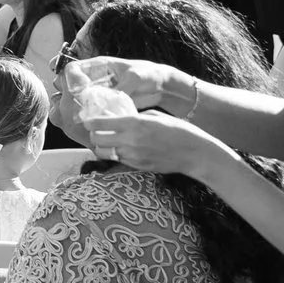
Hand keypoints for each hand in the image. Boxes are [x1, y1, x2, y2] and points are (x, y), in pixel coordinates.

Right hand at [67, 55, 178, 110]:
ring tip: (81, 116)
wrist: (159, 86)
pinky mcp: (100, 105)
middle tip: (77, 105)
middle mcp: (92, 78)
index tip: (81, 88)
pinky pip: (85, 111)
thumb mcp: (136, 77)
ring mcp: (94, 92)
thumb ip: (123, 86)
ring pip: (72, 99)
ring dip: (72, 107)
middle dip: (65, 94)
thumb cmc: (148, 74)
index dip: (71, 78)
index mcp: (98, 65)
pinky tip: (90, 124)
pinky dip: (84, 117)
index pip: (72, 68)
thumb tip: (112, 98)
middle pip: (65, 84)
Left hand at [79, 109, 233, 177]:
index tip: (87, 121)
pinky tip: (120, 149)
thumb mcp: (154, 116)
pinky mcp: (137, 166)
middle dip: (94, 135)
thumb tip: (115, 116)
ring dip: (101, 147)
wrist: (195, 153)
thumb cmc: (179, 130)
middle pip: (97, 139)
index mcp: (134, 123)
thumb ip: (133, 116)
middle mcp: (130, 140)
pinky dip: (114, 154)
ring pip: (104, 153)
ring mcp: (133, 155)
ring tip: (106, 142)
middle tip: (96, 131)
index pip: (100, 123)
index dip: (90, 122)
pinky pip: (118, 160)